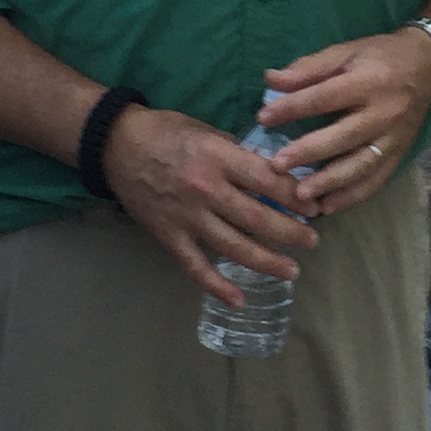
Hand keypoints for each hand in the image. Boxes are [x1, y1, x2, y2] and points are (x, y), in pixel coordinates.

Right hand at [103, 105, 316, 298]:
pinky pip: (195, 267)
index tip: (314, 207)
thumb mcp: (207, 131)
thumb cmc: (166, 132)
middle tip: (312, 241)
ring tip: (291, 271)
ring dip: (267, 262)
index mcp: (218, 158)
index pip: (268, 181)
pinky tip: (238, 299)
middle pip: (257, 218)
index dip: (295, 197)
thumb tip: (274, 173)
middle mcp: (206, 189)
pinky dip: (217, 286)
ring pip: (234, 247)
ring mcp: (186, 216)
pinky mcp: (169, 236)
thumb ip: (239, 153)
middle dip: (291, 233)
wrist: (116, 145)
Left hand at [257, 26, 430, 216]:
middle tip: (277, 165)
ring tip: (301, 194)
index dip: (294, 107)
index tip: (263, 117)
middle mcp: (384, 112)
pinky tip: (328, 206)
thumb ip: (309, 68)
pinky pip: (376, 180)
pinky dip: (353, 196)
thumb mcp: (347, 51)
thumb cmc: (381, 55)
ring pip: (361, 165)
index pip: (326, 97)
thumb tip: (271, 80)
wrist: (429, 65)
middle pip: (344, 136)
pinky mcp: (399, 154)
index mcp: (369, 80)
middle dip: (309, 152)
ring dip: (330, 182)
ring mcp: (394, 138)